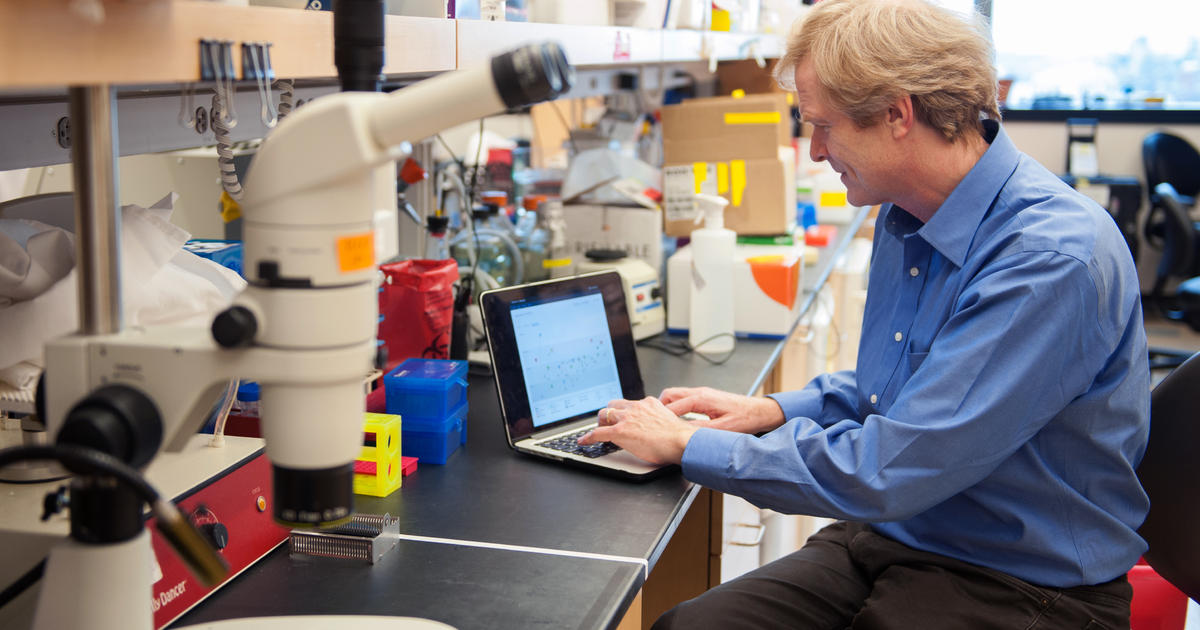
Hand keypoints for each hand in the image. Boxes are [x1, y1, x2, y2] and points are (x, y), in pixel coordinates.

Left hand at [579, 397, 697, 464]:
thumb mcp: (668, 421)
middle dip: (609, 413)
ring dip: (600, 423)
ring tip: (597, 430)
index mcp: (648, 404)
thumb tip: (656, 428)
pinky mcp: (620, 431)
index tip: (620, 415)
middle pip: (614, 405)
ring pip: (605, 414)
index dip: (622, 411)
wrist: (680, 441)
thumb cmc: (679, 437)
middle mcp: (636, 407)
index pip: (629, 404)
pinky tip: (584, 441)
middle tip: (606, 422)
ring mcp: (627, 418)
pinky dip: (588, 437)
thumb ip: (658, 419)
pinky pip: (598, 432)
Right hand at [658, 386, 784, 434]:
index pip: (674, 405)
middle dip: (660, 407)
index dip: (661, 416)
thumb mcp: (722, 428)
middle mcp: (700, 392)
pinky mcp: (706, 398)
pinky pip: (684, 399)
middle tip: (654, 422)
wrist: (759, 412)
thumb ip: (701, 430)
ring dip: (668, 407)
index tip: (653, 425)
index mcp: (702, 398)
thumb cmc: (745, 418)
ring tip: (663, 422)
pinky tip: (677, 420)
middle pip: (670, 395)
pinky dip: (676, 407)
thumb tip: (683, 434)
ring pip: (676, 396)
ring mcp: (703, 393)